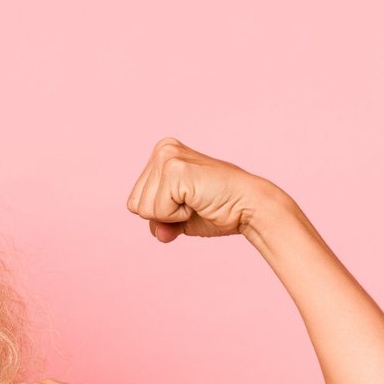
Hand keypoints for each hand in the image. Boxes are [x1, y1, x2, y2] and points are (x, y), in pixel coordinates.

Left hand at [126, 138, 284, 243]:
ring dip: (170, 215)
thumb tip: (158, 234)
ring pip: (142, 209)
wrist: (248, 207)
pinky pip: (157, 211)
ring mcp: (167, 157)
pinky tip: (198, 201)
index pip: (135, 201)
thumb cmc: (217, 210)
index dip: (159, 214)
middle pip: (135, 205)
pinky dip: (177, 216)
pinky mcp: (175, 170)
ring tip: (196, 200)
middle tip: (193, 202)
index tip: (187, 202)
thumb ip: (158, 223)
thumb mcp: (177, 218)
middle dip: (162, 215)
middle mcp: (162, 150)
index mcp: (161, 155)